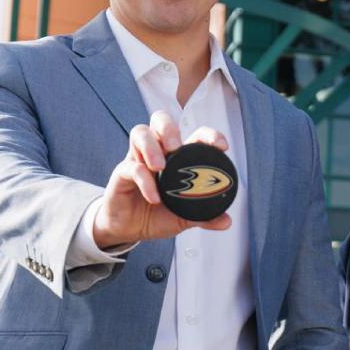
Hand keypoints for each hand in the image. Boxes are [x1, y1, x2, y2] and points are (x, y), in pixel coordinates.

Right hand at [92, 110, 232, 247]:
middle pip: (160, 120)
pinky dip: (144, 181)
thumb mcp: (185, 217)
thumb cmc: (157, 214)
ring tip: (160, 167)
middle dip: (169, 129)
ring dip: (151, 146)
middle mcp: (157, 152)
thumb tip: (227, 222)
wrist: (129, 229)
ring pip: (140, 133)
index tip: (222, 146)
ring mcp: (137, 159)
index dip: (209, 134)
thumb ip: (205, 217)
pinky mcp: (122, 173)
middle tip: (176, 147)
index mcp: (179, 158)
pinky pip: (131, 168)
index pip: (194, 135)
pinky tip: (154, 197)